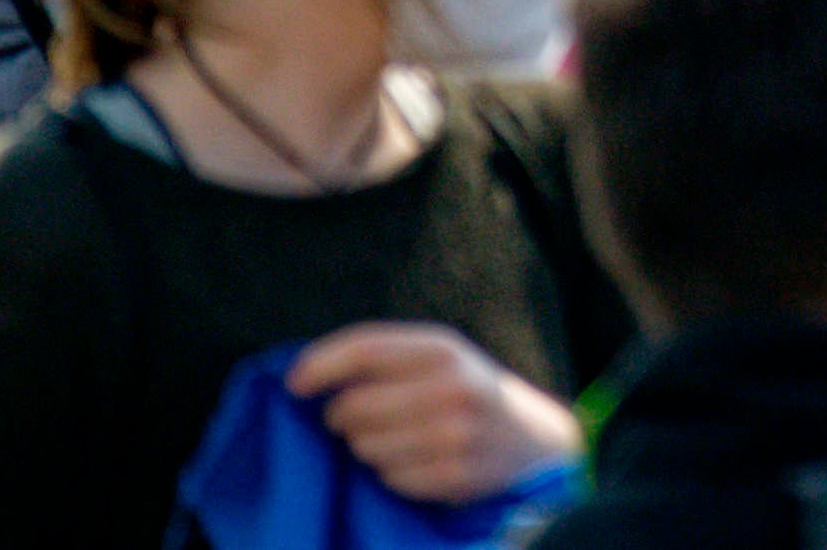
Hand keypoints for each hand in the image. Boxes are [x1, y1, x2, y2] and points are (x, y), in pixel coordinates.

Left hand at [286, 323, 582, 503]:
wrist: (534, 440)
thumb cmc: (470, 393)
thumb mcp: (441, 358)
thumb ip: (385, 359)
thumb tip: (307, 376)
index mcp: (444, 348)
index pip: (364, 349)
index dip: (320, 365)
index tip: (292, 384)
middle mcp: (452, 386)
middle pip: (353, 407)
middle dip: (341, 417)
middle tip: (354, 420)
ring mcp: (454, 434)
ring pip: (365, 447)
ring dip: (367, 448)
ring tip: (396, 439)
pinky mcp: (454, 475)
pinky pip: (389, 478)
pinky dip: (391, 474)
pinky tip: (414, 462)